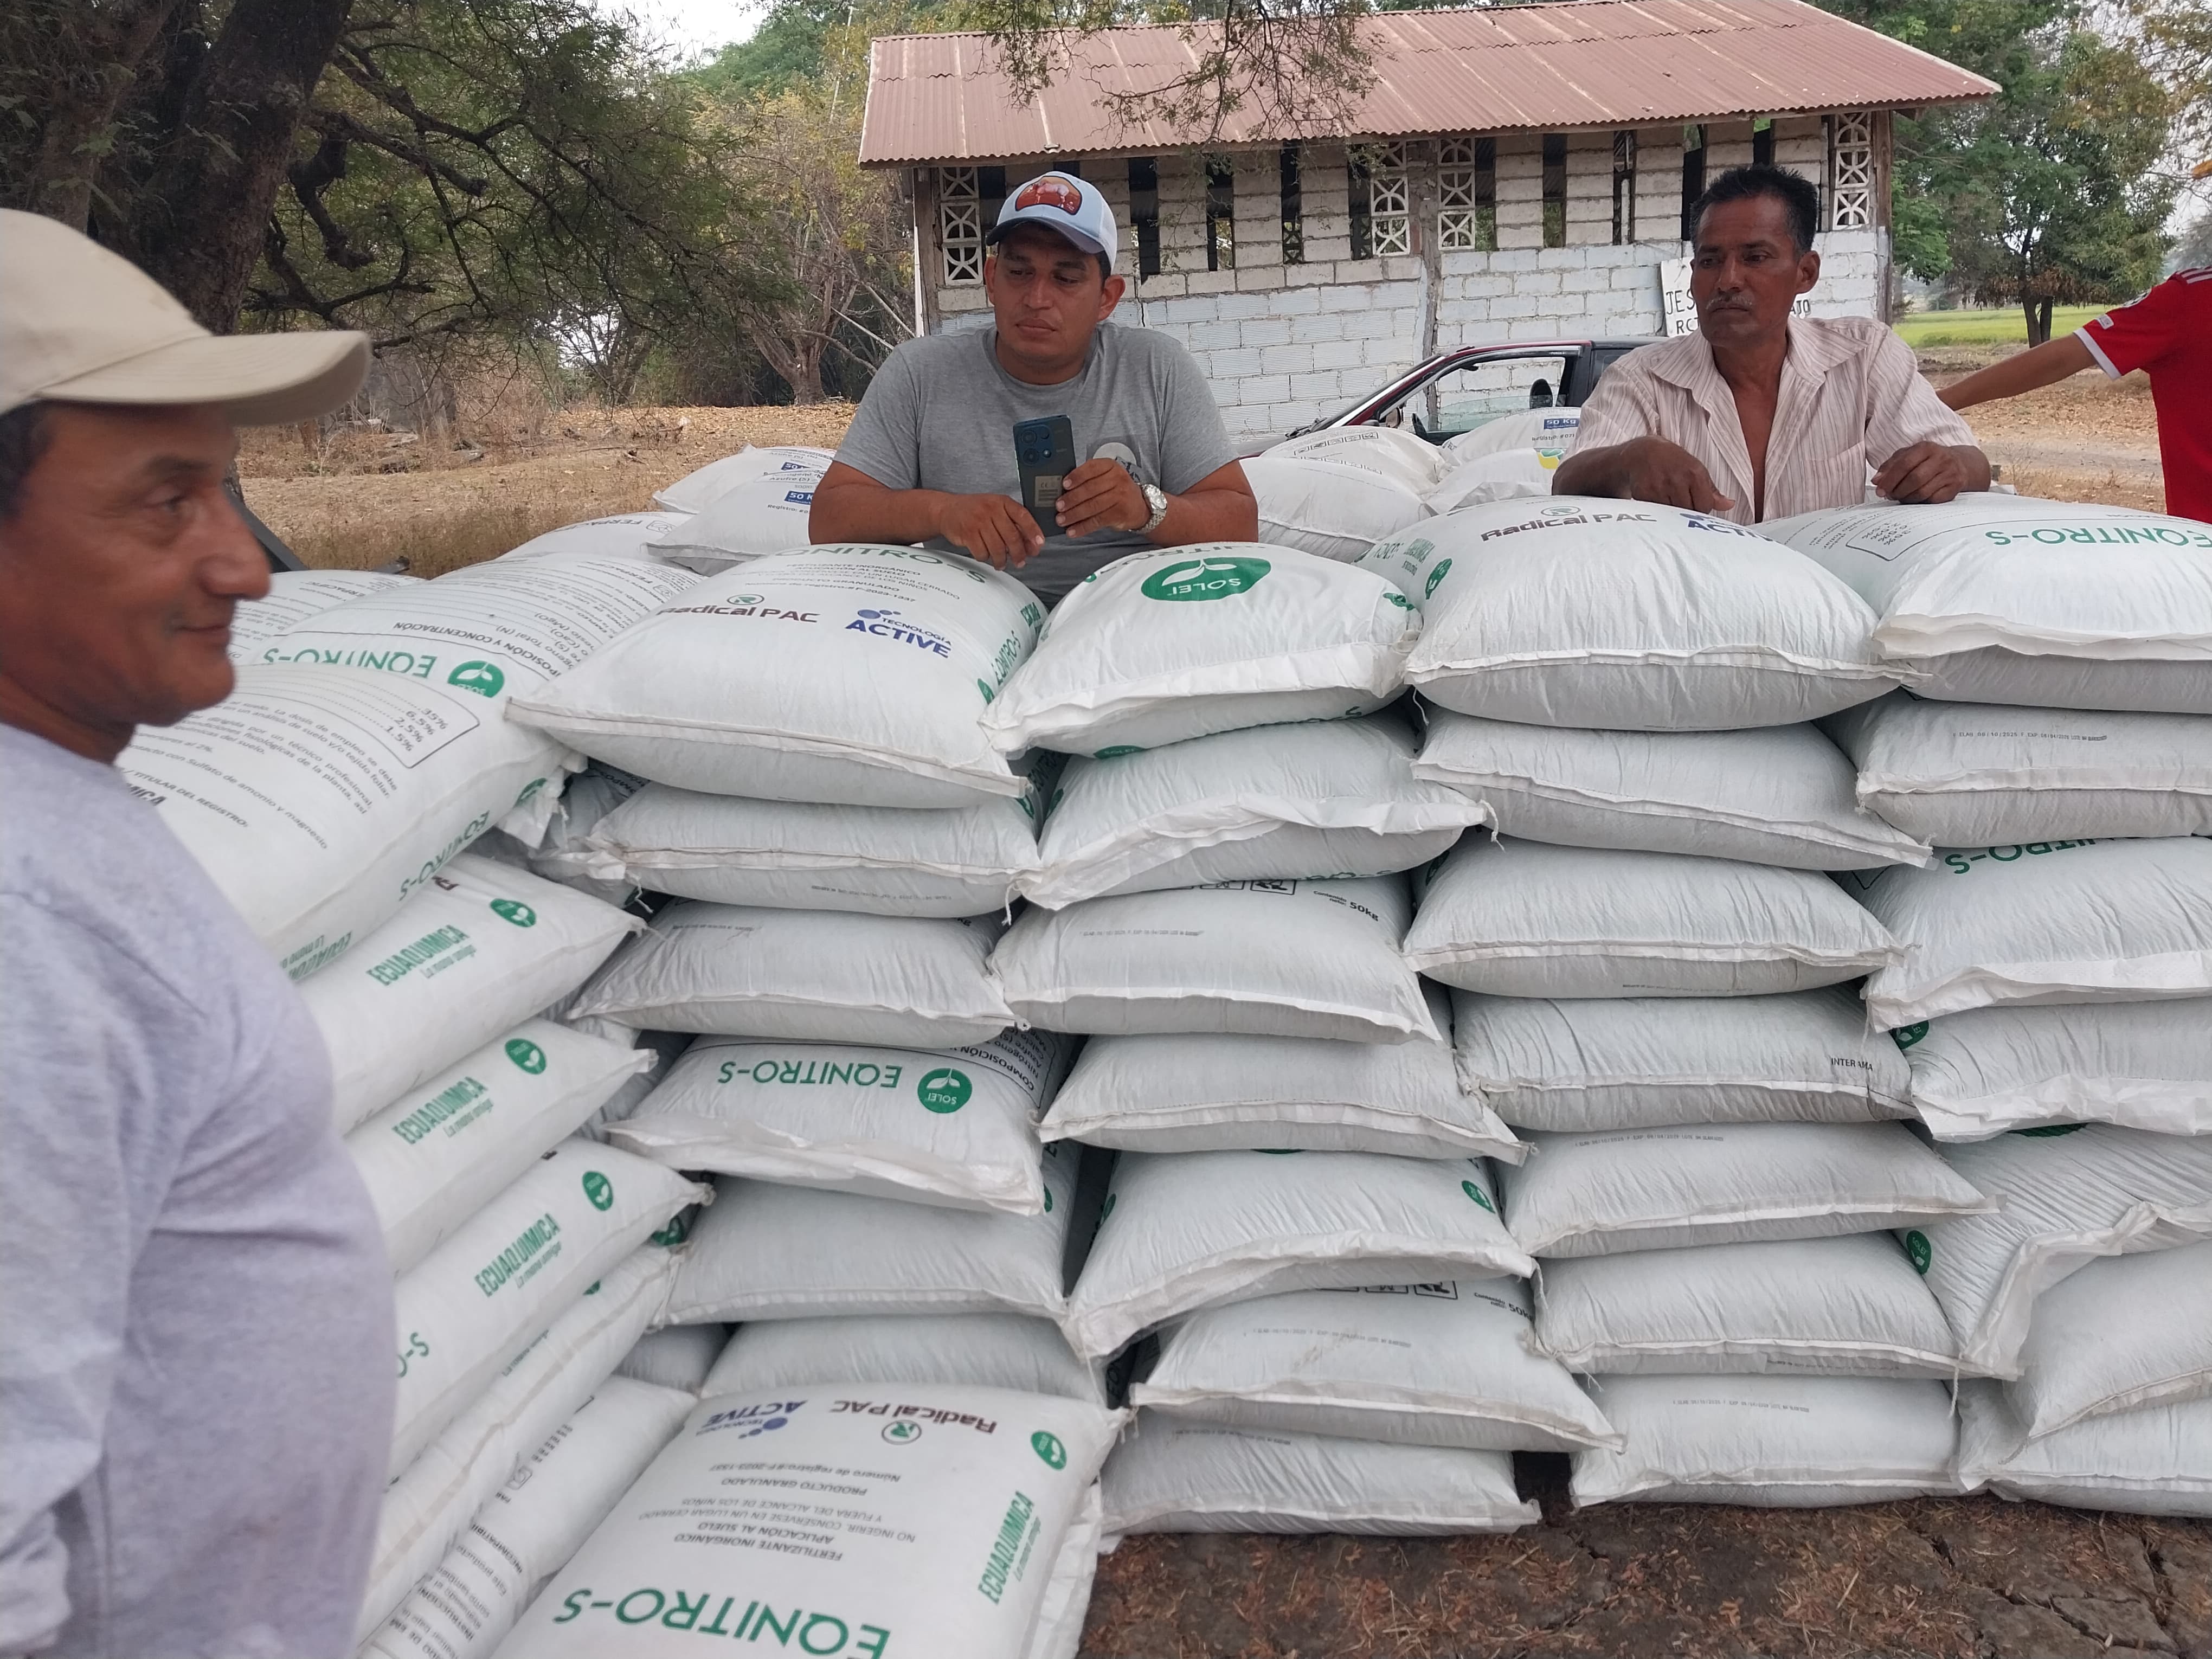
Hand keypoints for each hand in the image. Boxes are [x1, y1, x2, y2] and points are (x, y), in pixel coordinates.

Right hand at [936, 492, 1044, 567]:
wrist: (947, 509)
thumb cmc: (975, 511)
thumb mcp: (996, 510)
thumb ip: (1013, 524)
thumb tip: (1030, 545)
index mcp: (1002, 502)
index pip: (1023, 516)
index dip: (1033, 531)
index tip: (1039, 544)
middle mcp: (991, 509)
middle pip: (1012, 537)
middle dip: (1019, 554)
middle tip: (1020, 562)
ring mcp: (979, 520)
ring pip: (998, 548)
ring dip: (1001, 560)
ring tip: (1001, 563)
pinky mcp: (967, 533)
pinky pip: (982, 553)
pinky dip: (985, 558)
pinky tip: (985, 555)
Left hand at [1055, 458, 1149, 537]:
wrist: (1139, 507)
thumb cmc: (1117, 491)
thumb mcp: (1107, 477)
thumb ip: (1088, 479)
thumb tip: (1062, 489)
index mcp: (1111, 466)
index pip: (1091, 468)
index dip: (1076, 476)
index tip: (1064, 485)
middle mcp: (1118, 479)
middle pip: (1090, 489)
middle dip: (1071, 499)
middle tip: (1058, 506)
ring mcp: (1120, 496)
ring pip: (1092, 506)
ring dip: (1074, 515)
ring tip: (1061, 520)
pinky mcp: (1120, 513)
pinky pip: (1097, 520)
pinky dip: (1083, 527)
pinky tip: (1073, 531)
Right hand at [1610, 436, 1735, 513]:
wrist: (1643, 452)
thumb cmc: (1674, 461)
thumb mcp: (1696, 469)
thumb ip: (1712, 490)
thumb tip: (1729, 505)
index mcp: (1694, 473)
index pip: (1704, 506)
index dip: (1701, 509)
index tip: (1695, 505)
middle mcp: (1677, 479)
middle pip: (1688, 512)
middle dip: (1686, 512)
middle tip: (1680, 502)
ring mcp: (1658, 487)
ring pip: (1671, 515)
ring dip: (1670, 513)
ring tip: (1668, 499)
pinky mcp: (1643, 494)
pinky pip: (1655, 513)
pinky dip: (1656, 511)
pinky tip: (1656, 499)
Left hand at [1874, 441, 1971, 503]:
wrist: (1958, 463)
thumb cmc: (1926, 460)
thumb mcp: (1907, 456)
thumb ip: (1890, 466)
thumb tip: (1877, 480)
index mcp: (1926, 448)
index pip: (1904, 464)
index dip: (1889, 480)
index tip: (1880, 490)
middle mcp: (1941, 458)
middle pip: (1914, 479)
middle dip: (1898, 491)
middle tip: (1890, 495)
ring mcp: (1950, 473)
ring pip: (1923, 492)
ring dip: (1907, 498)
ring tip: (1901, 497)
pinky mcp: (1955, 486)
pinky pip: (1933, 500)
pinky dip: (1920, 502)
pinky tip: (1916, 498)